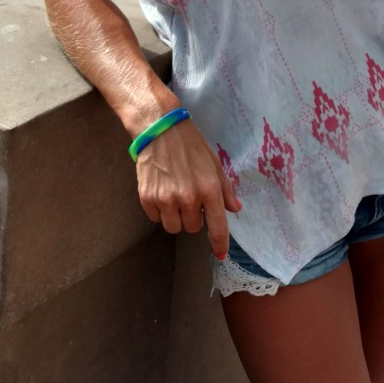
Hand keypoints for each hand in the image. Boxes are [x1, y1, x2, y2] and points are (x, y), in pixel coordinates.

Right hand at [135, 120, 240, 258]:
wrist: (159, 128)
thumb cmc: (191, 144)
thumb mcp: (214, 162)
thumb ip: (225, 189)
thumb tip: (236, 209)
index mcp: (209, 189)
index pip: (217, 226)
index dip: (219, 243)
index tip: (220, 254)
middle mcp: (188, 198)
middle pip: (192, 228)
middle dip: (193, 216)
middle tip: (189, 196)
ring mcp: (166, 199)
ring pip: (173, 227)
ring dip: (175, 216)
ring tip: (173, 195)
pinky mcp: (147, 198)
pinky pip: (155, 218)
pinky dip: (159, 211)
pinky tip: (160, 191)